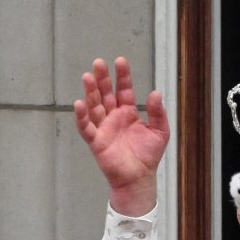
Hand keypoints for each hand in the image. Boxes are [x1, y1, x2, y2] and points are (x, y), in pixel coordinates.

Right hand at [73, 57, 169, 216]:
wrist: (140, 178)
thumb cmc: (148, 156)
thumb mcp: (160, 131)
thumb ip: (158, 113)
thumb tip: (156, 93)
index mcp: (128, 113)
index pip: (123, 90)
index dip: (122, 76)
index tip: (120, 61)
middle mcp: (113, 117)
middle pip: (105, 94)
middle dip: (102, 79)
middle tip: (99, 62)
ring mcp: (103, 128)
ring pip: (94, 106)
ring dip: (90, 92)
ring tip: (88, 76)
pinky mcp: (96, 141)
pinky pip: (86, 127)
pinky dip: (81, 116)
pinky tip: (79, 104)